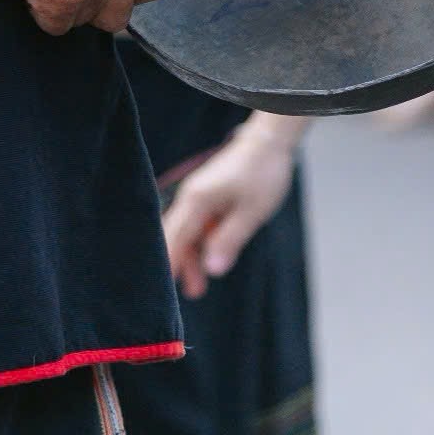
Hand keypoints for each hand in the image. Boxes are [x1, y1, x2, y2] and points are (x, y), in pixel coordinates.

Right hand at [163, 114, 301, 299]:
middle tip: (192, 293)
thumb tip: (212, 269)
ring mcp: (199, 194)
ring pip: (188, 231)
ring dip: (193, 255)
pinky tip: (211, 255)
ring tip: (200, 285)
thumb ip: (229, 240)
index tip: (164, 287)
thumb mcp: (250, 213)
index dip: (170, 263)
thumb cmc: (262, 174)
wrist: (269, 141)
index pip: (176, 238)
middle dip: (181, 264)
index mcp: (197, 200)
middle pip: (178, 235)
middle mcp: (192, 197)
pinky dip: (201, 241)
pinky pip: (198, 223)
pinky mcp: (208, 194)